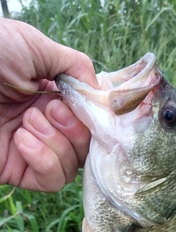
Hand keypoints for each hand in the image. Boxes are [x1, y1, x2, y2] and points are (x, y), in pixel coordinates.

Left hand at [0, 19, 96, 190]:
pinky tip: (22, 140)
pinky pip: (51, 181)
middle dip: (75, 130)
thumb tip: (99, 95)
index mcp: (51, 96)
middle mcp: (45, 125)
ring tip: (27, 121)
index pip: (89, 120)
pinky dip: (44, 162)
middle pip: (85, 147)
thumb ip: (75, 68)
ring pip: (72, 167)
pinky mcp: (17, 170)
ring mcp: (32, 150)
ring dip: (56, 143)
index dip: (92, 118)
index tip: (81, 104)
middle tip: (50, 109)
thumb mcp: (36, 47)